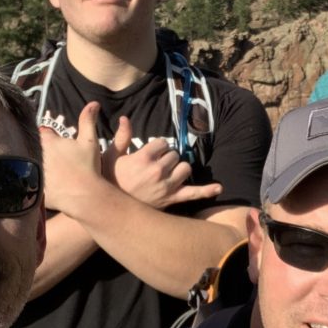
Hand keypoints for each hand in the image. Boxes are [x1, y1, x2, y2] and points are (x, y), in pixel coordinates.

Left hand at [39, 102, 105, 214]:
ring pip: (30, 166)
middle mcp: (35, 155)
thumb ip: (88, 120)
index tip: (58, 145)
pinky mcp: (31, 189)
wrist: (85, 196)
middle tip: (57, 161)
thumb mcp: (89, 140)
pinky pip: (29, 185)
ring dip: (36, 168)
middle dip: (43, 153)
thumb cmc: (88, 166)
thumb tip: (93, 103)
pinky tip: (48, 188)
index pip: (42, 134)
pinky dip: (35, 185)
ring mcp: (32, 172)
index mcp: (47, 141)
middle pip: (34, 150)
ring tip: (53, 175)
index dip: (50, 138)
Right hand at [107, 116, 222, 208]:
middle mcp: (157, 171)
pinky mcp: (171, 199)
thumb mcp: (111, 156)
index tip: (149, 154)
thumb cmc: (109, 180)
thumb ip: (121, 137)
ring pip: (184, 169)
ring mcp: (167, 186)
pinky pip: (193, 194)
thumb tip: (126, 118)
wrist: (109, 209)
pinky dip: (206, 191)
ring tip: (167, 173)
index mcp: (143, 159)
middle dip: (166, 158)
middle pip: (174, 155)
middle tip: (154, 166)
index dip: (156, 147)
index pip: (162, 143)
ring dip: (179, 169)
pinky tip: (218, 188)